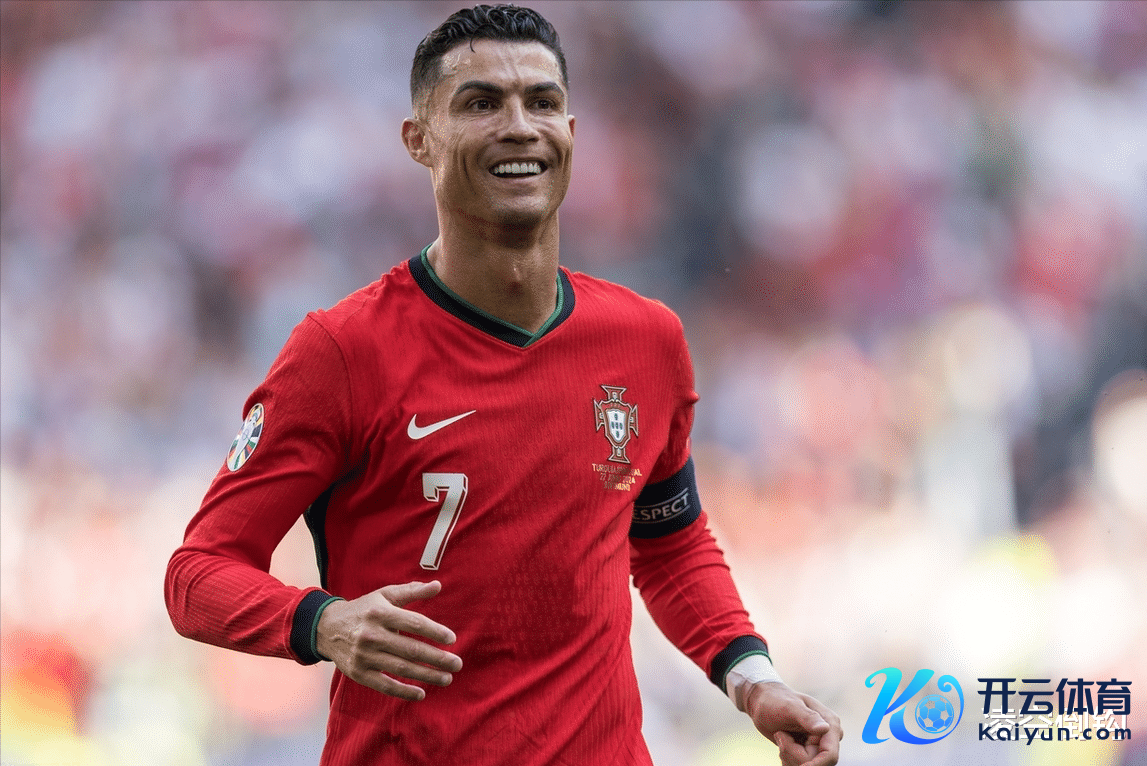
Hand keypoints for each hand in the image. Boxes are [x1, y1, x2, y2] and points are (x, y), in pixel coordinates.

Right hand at [316, 580, 462, 700]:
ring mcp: (364, 656)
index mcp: (381, 613)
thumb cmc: (364, 609)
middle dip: (437, 658)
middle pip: (410, 649)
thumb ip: (412, 591)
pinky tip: (421, 693)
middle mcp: (372, 634)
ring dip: (427, 675)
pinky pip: (384, 685)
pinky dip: (403, 691)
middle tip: (457, 664)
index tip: (452, 639)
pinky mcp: (358, 673)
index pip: (413, 623)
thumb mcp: (385, 595)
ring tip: (447, 678)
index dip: (434, 631)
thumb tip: (438, 585)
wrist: (327, 627)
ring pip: (401, 668)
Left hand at [744, 682, 841, 765]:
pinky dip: (788, 759)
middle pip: (816, 763)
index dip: (816, 765)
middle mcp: (828, 736)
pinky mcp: (810, 752)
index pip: (830, 754)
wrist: (765, 702)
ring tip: (781, 736)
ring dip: (789, 756)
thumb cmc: (775, 700)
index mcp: (830, 723)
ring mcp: (819, 745)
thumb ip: (808, 717)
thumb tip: (825, 728)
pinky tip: (783, 743)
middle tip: (780, 736)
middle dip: (794, 754)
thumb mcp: (789, 707)